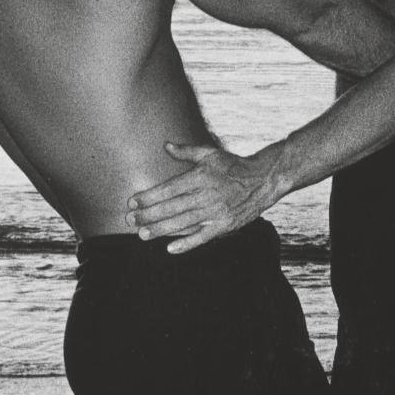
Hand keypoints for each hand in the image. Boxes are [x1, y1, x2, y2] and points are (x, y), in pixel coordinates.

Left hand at [126, 143, 279, 253]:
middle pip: (172, 207)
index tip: (132, 202)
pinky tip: (170, 249)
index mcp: (200, 176)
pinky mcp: (226, 225)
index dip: (149, 196)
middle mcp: (206, 194)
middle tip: (130, 220)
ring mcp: (216, 211)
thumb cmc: (233, 165)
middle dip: (148, 215)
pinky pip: (203, 236)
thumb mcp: (210, 153)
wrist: (264, 179)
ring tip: (143, 235)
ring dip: (161, 230)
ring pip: (183, 223)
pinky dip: (187, 244)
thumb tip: (165, 145)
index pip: (169, 188)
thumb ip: (186, 151)